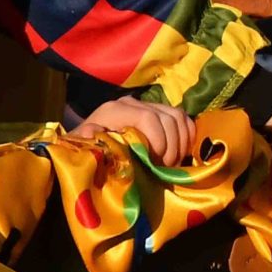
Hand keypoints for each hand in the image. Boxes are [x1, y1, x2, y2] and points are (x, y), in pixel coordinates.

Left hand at [69, 97, 191, 166]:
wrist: (89, 143)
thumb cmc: (88, 149)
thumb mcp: (85, 148)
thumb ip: (89, 140)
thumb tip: (92, 132)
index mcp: (115, 110)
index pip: (148, 118)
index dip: (159, 140)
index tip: (156, 163)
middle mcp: (132, 103)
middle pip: (168, 118)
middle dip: (171, 146)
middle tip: (165, 168)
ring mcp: (146, 105)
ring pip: (178, 116)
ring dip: (181, 142)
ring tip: (171, 163)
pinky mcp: (157, 111)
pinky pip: (182, 118)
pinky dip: (186, 135)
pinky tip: (179, 153)